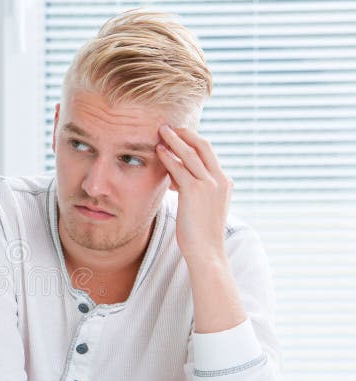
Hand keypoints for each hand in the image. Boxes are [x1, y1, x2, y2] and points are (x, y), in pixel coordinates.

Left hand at [156, 125, 231, 264]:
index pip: (210, 155)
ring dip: (175, 140)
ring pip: (191, 154)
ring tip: (161, 130)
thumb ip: (192, 190)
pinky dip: (169, 157)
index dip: (193, 142)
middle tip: (170, 126)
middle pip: (204, 147)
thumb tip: (176, 180)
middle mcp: (220, 180)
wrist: (207, 252)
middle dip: (186, 133)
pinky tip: (158, 151)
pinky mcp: (195, 191)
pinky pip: (180, 168)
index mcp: (224, 183)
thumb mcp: (200, 208)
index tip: (179, 136)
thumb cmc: (200, 234)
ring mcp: (210, 185)